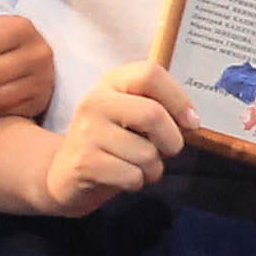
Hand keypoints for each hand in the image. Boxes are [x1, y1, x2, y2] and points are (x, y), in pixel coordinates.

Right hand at [41, 61, 186, 216]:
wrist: (65, 172)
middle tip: (167, 150)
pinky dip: (137, 182)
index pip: (150, 74)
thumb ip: (156, 107)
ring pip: (146, 153)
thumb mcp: (130, 114)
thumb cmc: (111, 141)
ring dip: (154, 168)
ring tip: (139, 166)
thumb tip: (190, 120)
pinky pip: (132, 176)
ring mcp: (87, 132)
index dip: (178, 98)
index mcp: (111, 82)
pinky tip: (123, 177)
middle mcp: (95, 101)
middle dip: (172, 140)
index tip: (191, 122)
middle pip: (153, 114)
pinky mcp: (84, 163)